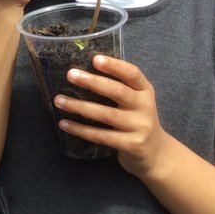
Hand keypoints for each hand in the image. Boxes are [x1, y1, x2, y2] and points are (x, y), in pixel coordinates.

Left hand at [53, 54, 174, 177]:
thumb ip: (118, 87)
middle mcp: (145, 107)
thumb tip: (82, 72)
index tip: (95, 59)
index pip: (133, 74)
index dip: (115, 66)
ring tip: (59, 100)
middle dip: (92, 82)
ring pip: (106, 114)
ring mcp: (139, 127)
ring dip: (79, 106)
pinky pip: (101, 135)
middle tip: (70, 75)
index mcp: (145, 91)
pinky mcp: (131, 145)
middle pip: (118, 91)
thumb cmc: (136, 120)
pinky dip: (81, 129)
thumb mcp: (135, 102)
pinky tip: (64, 123)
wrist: (156, 154)